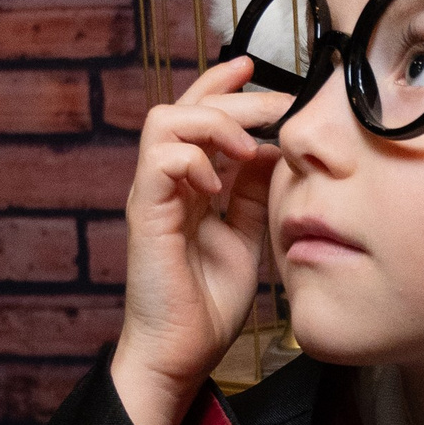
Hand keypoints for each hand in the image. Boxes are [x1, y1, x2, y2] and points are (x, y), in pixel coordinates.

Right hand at [110, 58, 282, 424]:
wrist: (181, 353)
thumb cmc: (208, 304)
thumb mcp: (247, 237)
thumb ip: (254, 194)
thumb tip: (273, 151)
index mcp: (187, 185)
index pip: (198, 116)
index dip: (224, 88)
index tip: (258, 71)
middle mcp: (164, 183)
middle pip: (184, 106)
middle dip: (234, 97)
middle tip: (277, 103)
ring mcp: (151, 196)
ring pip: (164, 121)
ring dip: (211, 122)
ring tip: (246, 145)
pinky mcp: (146, 215)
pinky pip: (160, 160)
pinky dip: (192, 159)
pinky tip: (218, 182)